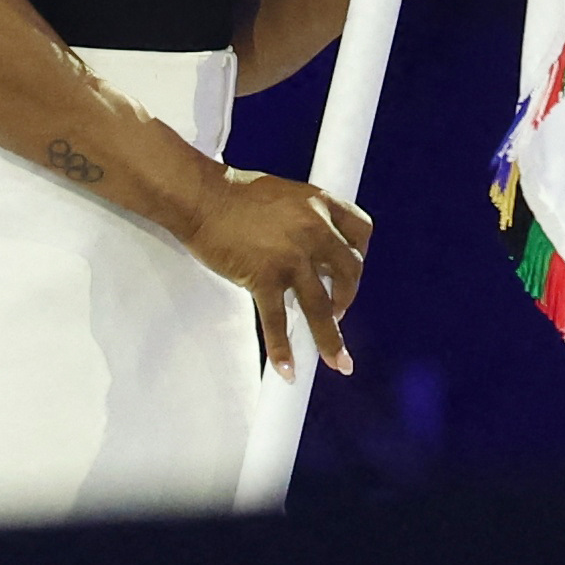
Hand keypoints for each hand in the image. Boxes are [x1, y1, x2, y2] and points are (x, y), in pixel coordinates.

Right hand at [185, 167, 372, 376]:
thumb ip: (306, 219)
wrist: (203, 198)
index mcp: (320, 203)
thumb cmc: (237, 195)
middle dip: (347, 299)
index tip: (349, 274)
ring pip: (321, 306)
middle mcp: (314, 228)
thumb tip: (314, 251)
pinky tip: (286, 369)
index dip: (359, 256)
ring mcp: (290, 255)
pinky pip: (277, 321)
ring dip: (331, 340)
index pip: (361, 231)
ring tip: (339, 363)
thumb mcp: (286, 195)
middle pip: (349, 272)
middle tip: (336, 314)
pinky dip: (282, 349)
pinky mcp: (264, 276)